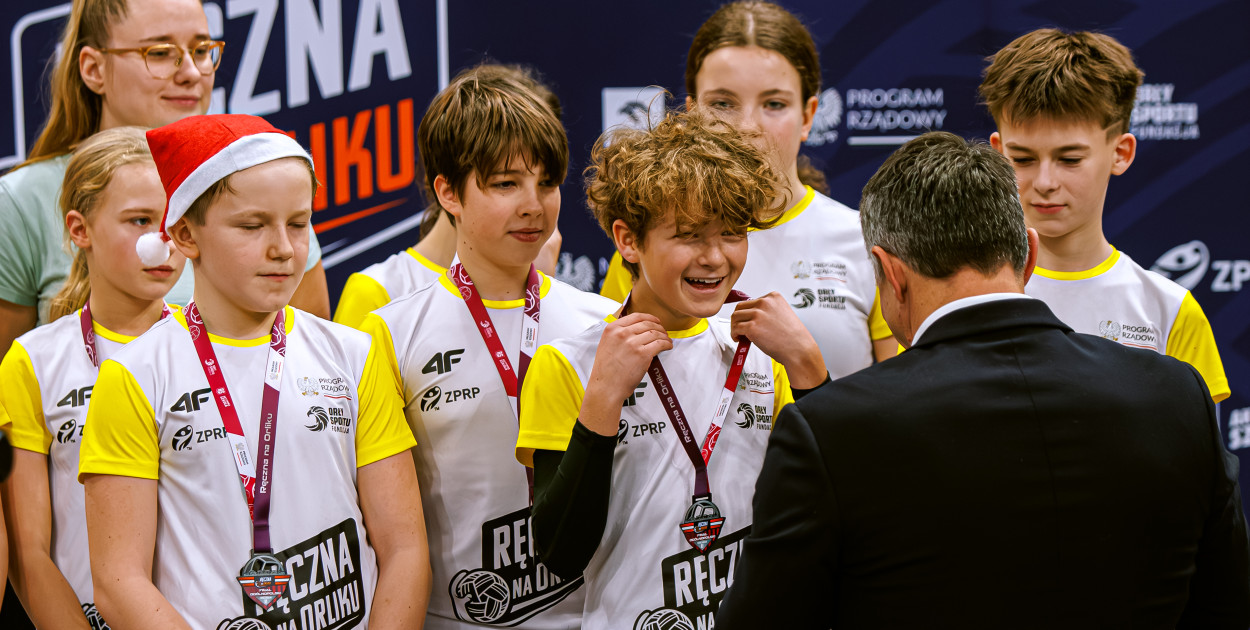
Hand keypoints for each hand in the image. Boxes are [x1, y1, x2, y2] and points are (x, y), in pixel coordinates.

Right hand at [579, 313, 672, 434]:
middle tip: (663, 332)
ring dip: (664, 336)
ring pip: (655, 333)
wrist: (606, 387)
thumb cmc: (606, 370)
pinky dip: (666, 344)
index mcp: (612, 329)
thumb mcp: (606, 345)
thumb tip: (636, 329)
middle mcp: (622, 334)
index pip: (635, 316)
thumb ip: (618, 335)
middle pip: (647, 324)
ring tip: (667, 340)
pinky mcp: (643, 354)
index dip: (649, 317)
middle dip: (658, 327)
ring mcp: (632, 343)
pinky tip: (668, 346)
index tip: (656, 321)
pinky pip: (660, 344)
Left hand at [730, 292, 826, 388]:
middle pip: (740, 307)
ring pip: (735, 317)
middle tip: (741, 328)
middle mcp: (765, 302)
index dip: (748, 313)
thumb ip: (767, 312)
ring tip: (741, 335)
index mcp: (773, 297)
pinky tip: (740, 340)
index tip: (750, 321)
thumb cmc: (793, 337)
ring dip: (735, 326)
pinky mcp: (752, 327)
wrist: (799, 349)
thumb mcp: (782, 315)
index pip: (752, 301)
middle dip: (739, 319)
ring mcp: (758, 314)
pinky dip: (734, 335)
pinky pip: (735, 328)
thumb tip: (751, 317)